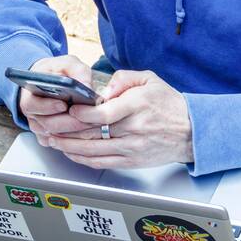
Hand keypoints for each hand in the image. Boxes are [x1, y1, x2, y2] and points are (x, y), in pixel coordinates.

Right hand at [17, 55, 101, 140]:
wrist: (50, 82)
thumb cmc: (57, 73)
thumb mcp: (67, 63)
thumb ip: (77, 70)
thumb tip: (86, 84)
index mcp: (29, 95)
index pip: (32, 105)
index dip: (47, 106)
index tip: (63, 104)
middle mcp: (32, 114)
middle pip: (47, 124)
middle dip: (70, 122)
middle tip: (89, 118)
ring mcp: (39, 128)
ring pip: (55, 137)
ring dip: (75, 132)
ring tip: (94, 123)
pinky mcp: (47, 137)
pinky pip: (59, 144)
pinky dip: (74, 139)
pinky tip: (88, 131)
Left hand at [50, 69, 193, 168]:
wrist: (190, 131)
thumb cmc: (169, 104)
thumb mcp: (150, 79)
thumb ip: (124, 79)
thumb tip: (103, 90)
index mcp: (138, 106)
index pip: (104, 114)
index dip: (83, 114)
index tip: (70, 109)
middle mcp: (134, 129)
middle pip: (93, 133)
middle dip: (67, 130)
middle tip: (49, 125)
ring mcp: (132, 147)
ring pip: (93, 150)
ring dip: (68, 146)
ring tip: (52, 140)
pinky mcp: (130, 161)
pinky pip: (101, 162)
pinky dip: (82, 159)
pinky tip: (70, 152)